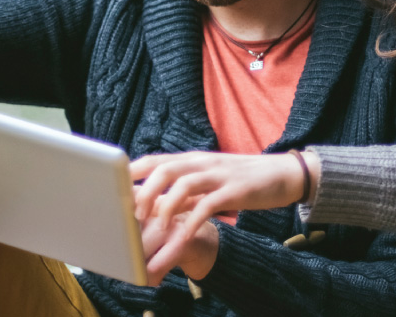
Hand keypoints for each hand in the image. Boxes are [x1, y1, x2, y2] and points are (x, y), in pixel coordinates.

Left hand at [130, 151, 316, 272]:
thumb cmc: (241, 180)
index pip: (156, 160)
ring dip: (165, 206)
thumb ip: (185, 190)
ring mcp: (219, 175)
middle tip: (132, 214)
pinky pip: (209, 205)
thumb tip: (156, 203)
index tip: (112, 189)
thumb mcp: (209, 181)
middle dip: (145, 191)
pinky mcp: (235, 191)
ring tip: (154, 227)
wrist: (283, 173)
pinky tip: (183, 237)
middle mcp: (203, 163)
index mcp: (194, 159)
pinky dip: (193, 221)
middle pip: (165, 169)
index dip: (133, 172)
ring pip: (184, 184)